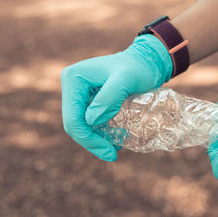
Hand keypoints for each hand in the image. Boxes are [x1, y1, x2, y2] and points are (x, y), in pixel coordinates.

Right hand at [61, 34, 171, 160]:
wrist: (146, 62)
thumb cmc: (138, 69)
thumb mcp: (126, 80)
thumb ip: (108, 98)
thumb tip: (90, 121)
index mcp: (73, 78)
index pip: (74, 118)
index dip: (89, 139)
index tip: (110, 153)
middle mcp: (71, 85)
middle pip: (74, 123)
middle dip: (92, 141)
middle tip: (112, 154)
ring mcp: (78, 92)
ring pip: (81, 125)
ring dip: (96, 138)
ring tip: (116, 146)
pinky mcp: (87, 99)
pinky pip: (89, 121)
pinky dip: (100, 132)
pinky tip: (116, 137)